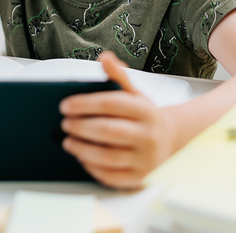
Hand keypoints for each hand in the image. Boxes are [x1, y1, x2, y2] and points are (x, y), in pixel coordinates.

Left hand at [59, 52, 177, 188]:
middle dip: (81, 127)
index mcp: (145, 110)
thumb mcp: (135, 93)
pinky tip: (82, 158)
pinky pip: (114, 176)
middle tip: (64, 123)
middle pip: (109, 131)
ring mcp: (146, 158)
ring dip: (83, 149)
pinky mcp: (140, 177)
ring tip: (68, 141)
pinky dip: (94, 168)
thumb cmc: (145, 115)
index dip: (85, 104)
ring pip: (109, 156)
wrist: (171, 138)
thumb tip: (105, 57)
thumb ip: (117, 76)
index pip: (112, 104)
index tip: (65, 105)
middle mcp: (148, 135)